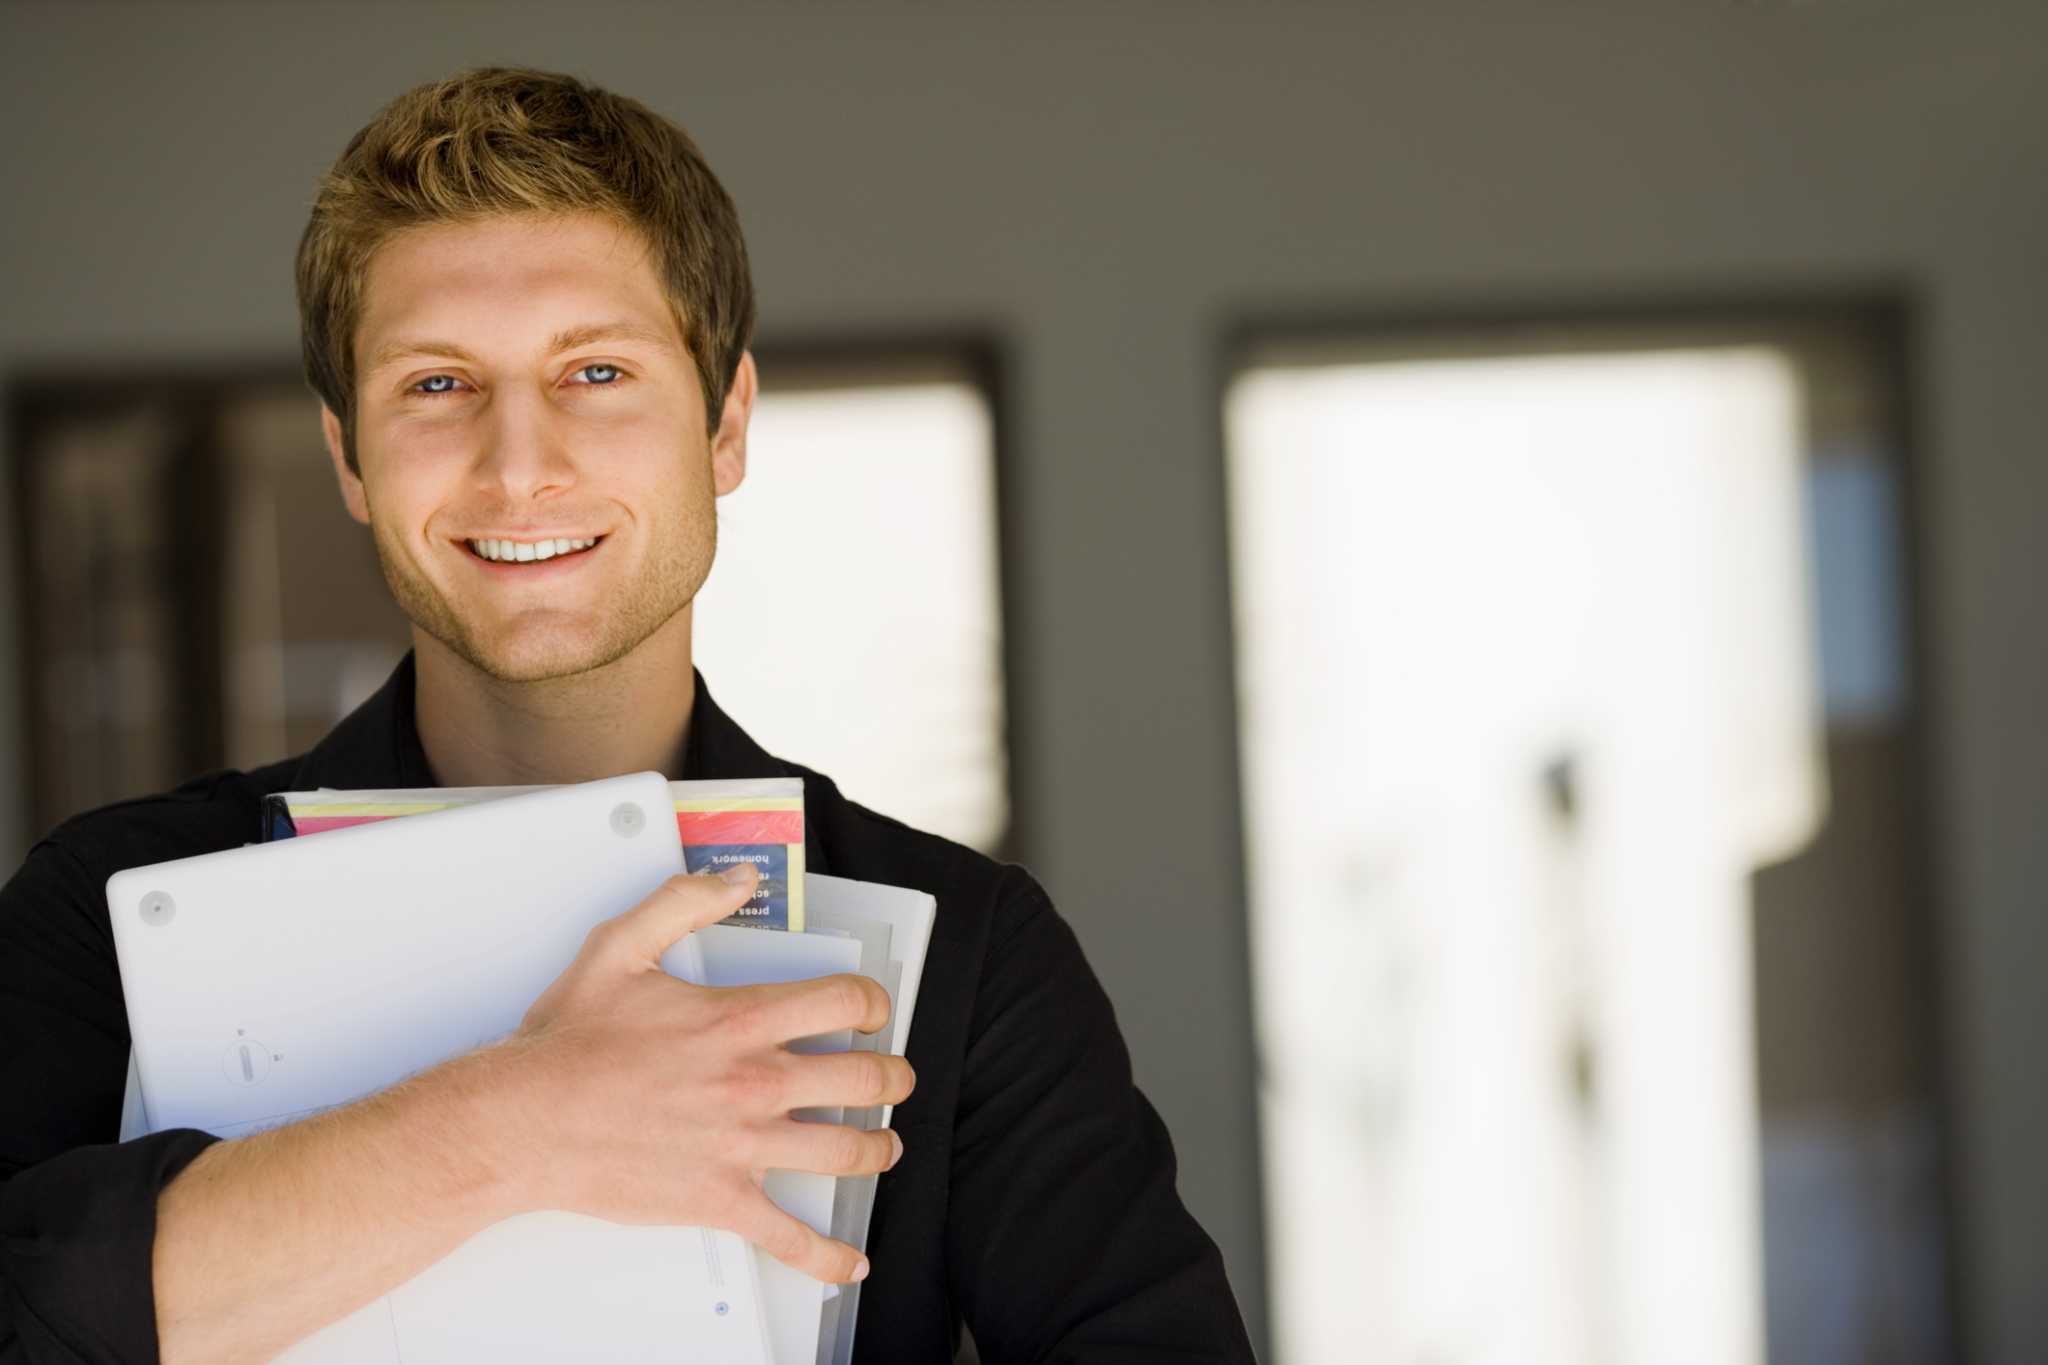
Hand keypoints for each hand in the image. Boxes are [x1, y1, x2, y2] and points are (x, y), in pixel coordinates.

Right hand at [483, 864, 913, 1282]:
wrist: (523, 1122)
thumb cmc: (567, 1044)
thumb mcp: (620, 947)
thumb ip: (683, 902)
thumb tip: (737, 879)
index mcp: (738, 1022)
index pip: (842, 1003)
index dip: (872, 1004)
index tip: (872, 1012)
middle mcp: (753, 1084)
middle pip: (863, 1079)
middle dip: (892, 1078)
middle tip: (893, 1079)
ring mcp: (742, 1146)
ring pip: (846, 1151)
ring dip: (878, 1149)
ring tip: (884, 1146)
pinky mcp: (719, 1199)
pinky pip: (789, 1235)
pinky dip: (828, 1255)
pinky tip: (850, 1262)